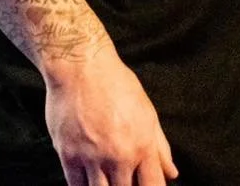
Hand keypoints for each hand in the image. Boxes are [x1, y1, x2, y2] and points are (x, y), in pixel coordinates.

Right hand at [44, 48, 178, 185]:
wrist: (81, 65)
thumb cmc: (116, 83)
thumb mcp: (146, 110)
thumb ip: (160, 146)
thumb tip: (172, 173)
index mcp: (142, 144)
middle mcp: (119, 155)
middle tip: (123, 178)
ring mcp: (92, 157)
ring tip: (108, 180)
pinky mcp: (68, 155)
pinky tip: (88, 182)